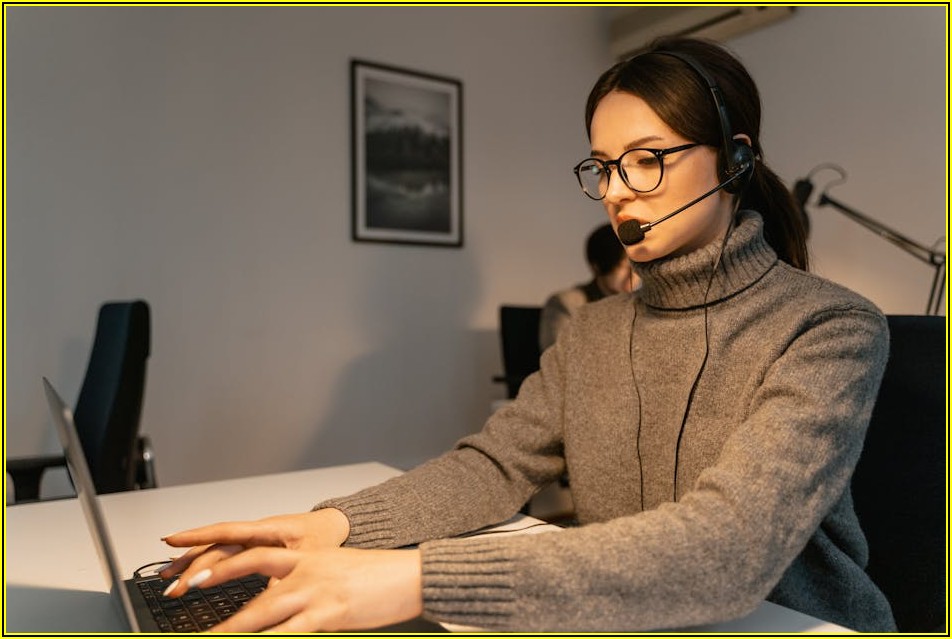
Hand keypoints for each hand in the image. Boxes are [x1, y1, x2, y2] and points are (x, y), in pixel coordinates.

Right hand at [159, 508, 348, 581]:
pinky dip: (203, 560)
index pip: (226, 531)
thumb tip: (270, 592)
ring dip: (190, 561)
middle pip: (215, 546)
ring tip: (166, 576)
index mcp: (266, 529)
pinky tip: (187, 569)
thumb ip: (286, 572)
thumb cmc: (323, 537)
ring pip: (215, 547)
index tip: (173, 542)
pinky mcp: (253, 546)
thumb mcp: (309, 555)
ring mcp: (252, 538)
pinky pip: (223, 551)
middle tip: (172, 587)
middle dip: (190, 566)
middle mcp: (254, 531)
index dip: (197, 536)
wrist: (334, 524)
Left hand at [176, 546, 423, 631]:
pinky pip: (290, 633)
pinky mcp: (329, 614)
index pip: (253, 552)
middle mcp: (304, 568)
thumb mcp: (335, 572)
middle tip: (184, 588)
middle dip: (213, 578)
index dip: (221, 558)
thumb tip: (279, 605)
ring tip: (210, 637)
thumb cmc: (377, 578)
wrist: (410, 576)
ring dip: (231, 627)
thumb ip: (304, 584)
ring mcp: (315, 591)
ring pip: (261, 610)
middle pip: (249, 569)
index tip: (193, 566)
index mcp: (305, 556)